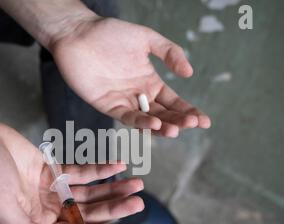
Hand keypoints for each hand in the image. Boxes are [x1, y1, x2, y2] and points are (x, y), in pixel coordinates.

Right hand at [0, 119, 141, 223]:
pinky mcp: (52, 169)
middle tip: (139, 202)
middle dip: (114, 208)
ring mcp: (51, 189)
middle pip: (87, 213)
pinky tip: (118, 166)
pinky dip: (99, 169)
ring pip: (88, 193)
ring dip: (112, 189)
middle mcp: (46, 210)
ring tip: (137, 184)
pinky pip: (81, 172)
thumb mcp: (2, 206)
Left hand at [51, 17, 210, 136]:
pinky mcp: (106, 105)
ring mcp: (123, 101)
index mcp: (149, 81)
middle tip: (192, 124)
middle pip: (163, 113)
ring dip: (162, 127)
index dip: (189, 111)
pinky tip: (154, 125)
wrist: (79, 33)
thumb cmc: (110, 33)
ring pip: (146, 120)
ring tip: (175, 130)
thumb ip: (170, 52)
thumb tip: (189, 73)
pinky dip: (140, 122)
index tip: (205, 121)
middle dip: (179, 120)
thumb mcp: (147, 38)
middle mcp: (138, 94)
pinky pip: (126, 117)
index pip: (173, 101)